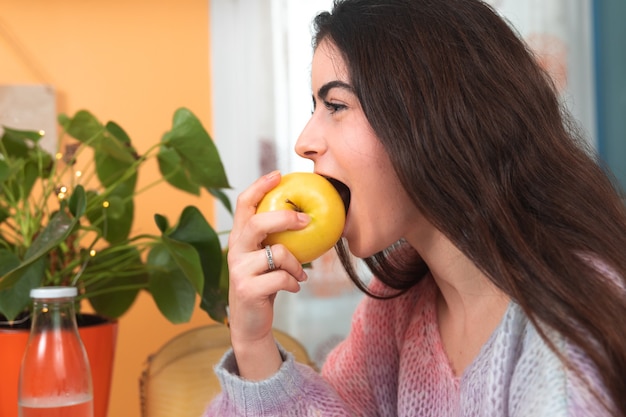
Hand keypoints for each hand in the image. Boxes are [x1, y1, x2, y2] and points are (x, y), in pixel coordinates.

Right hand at [226, 171, 309, 378]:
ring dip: (296, 263)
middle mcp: (235, 251)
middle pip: (256, 223)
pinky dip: (295, 282)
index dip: (259, 186)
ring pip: (276, 253)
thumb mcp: (267, 259)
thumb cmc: (264, 285)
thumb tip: (307, 217)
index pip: (243, 205)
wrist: (250, 325)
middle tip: (306, 219)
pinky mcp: (247, 290)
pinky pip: (282, 277)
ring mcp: (238, 270)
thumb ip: (277, 240)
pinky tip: (295, 287)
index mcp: (240, 238)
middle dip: (284, 217)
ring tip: (300, 272)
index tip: (278, 174)